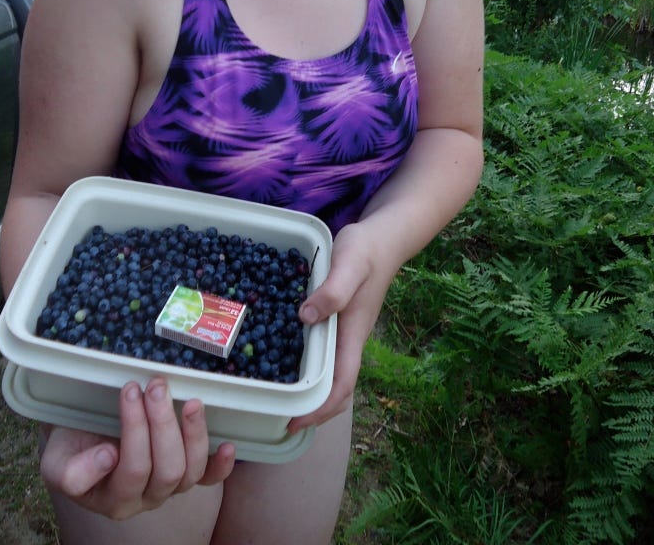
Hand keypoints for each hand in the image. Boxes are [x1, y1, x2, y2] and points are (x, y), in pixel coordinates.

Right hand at [40, 378, 234, 519]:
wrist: (82, 438)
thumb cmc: (72, 445)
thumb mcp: (57, 460)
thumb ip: (74, 470)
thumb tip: (110, 457)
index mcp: (114, 500)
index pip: (133, 468)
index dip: (136, 429)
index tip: (129, 389)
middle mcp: (146, 498)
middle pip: (167, 469)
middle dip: (163, 424)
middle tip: (156, 385)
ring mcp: (170, 486)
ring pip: (191, 470)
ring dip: (193, 433)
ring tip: (189, 400)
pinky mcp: (188, 472)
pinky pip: (211, 478)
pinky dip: (221, 465)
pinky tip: (228, 445)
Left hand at [287, 223, 394, 433]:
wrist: (384, 237)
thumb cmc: (367, 250)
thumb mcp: (349, 264)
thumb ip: (333, 290)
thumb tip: (306, 317)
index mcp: (353, 334)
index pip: (341, 384)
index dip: (320, 409)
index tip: (295, 422)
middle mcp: (349, 339)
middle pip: (335, 387)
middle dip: (311, 408)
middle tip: (277, 415)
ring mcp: (344, 330)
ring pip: (327, 370)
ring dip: (308, 386)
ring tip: (275, 392)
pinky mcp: (336, 318)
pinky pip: (320, 348)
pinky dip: (304, 359)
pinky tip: (279, 350)